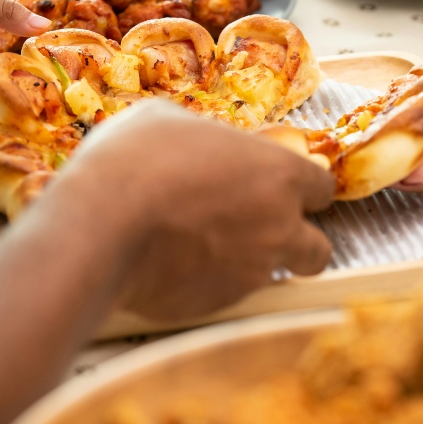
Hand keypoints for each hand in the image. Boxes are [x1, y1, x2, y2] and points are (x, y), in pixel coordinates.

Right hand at [55, 101, 334, 319]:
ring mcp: (254, 270)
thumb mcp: (166, 119)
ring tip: (211, 249)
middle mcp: (281, 226)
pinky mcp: (221, 304)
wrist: (100, 229)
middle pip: (318, 248)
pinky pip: (229, 295)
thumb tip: (199, 141)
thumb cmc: (134, 161)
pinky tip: (178, 266)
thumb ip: (204, 135)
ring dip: (253, 265)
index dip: (302, 191)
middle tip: (262, 232)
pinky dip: (212, 283)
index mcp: (280, 173)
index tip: (281, 191)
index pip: (322, 189)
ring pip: (275, 275)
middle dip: (298, 243)